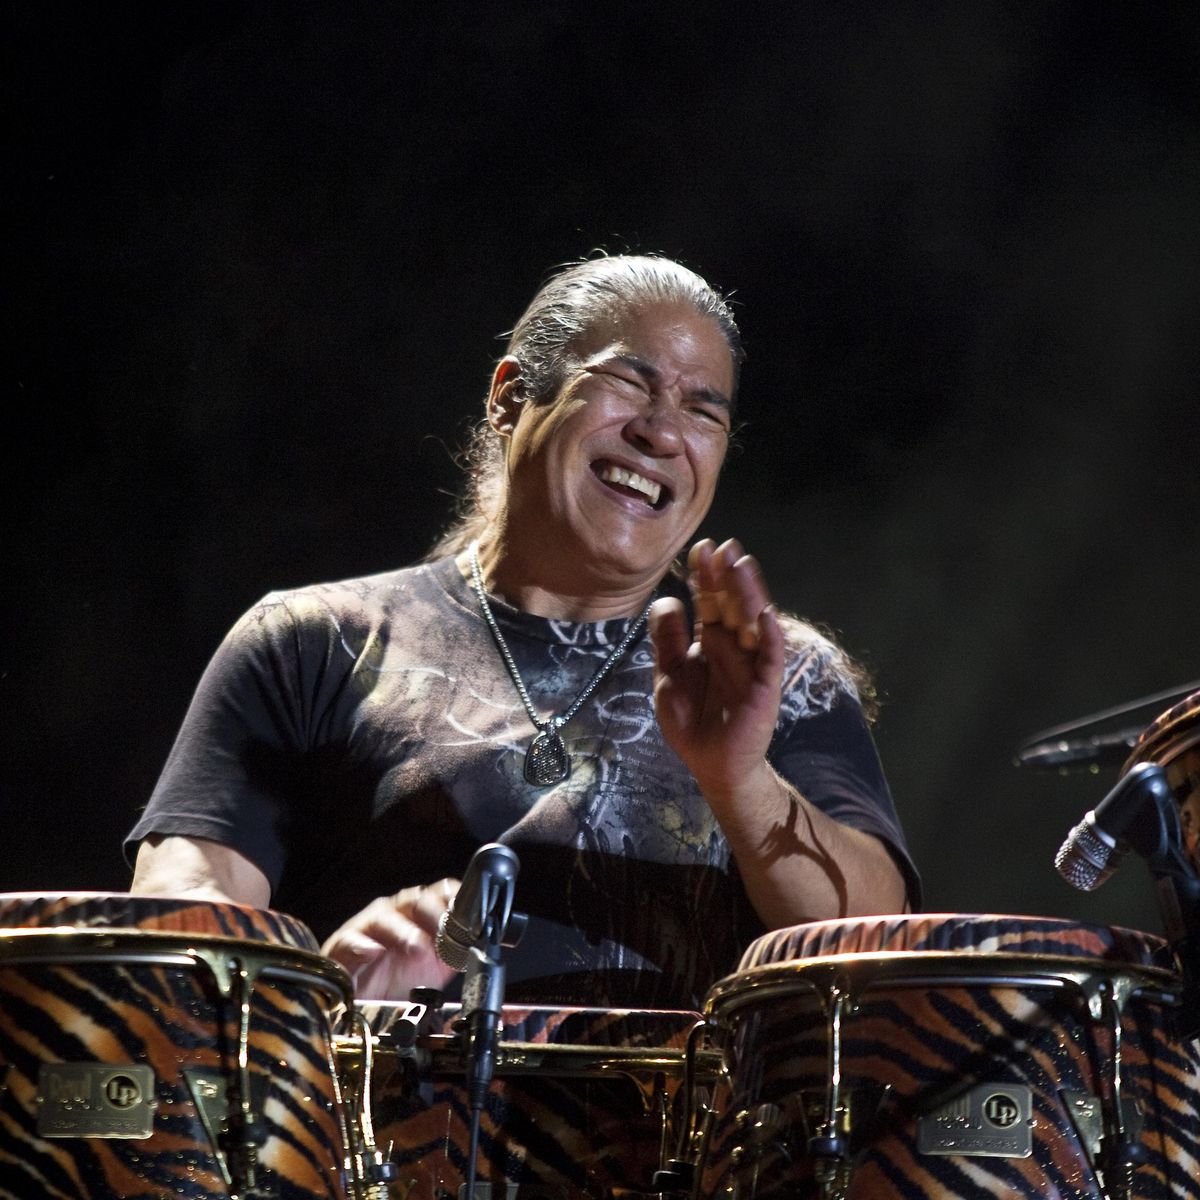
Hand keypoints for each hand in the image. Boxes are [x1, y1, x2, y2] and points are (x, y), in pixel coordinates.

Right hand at [320, 879, 460, 1000]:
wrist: (356, 998)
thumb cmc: (396, 976)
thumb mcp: (435, 967)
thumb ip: (458, 954)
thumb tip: (486, 953)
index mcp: (420, 914)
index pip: (442, 892)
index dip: (457, 901)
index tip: (472, 918)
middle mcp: (397, 913)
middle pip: (418, 901)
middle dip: (435, 916)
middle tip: (446, 937)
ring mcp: (369, 927)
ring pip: (386, 917)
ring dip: (404, 932)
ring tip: (416, 948)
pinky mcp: (344, 945)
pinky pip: (351, 941)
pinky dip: (363, 946)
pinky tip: (373, 953)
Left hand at [649, 538, 784, 797]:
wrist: (711, 764)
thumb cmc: (691, 721)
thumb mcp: (669, 676)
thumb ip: (667, 641)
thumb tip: (667, 600)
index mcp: (711, 641)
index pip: (710, 601)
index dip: (706, 576)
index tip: (701, 547)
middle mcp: (734, 646)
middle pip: (731, 604)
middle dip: (727, 575)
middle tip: (723, 545)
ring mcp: (751, 663)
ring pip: (752, 621)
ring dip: (749, 594)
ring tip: (742, 566)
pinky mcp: (765, 685)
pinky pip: (770, 656)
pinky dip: (769, 635)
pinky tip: (764, 614)